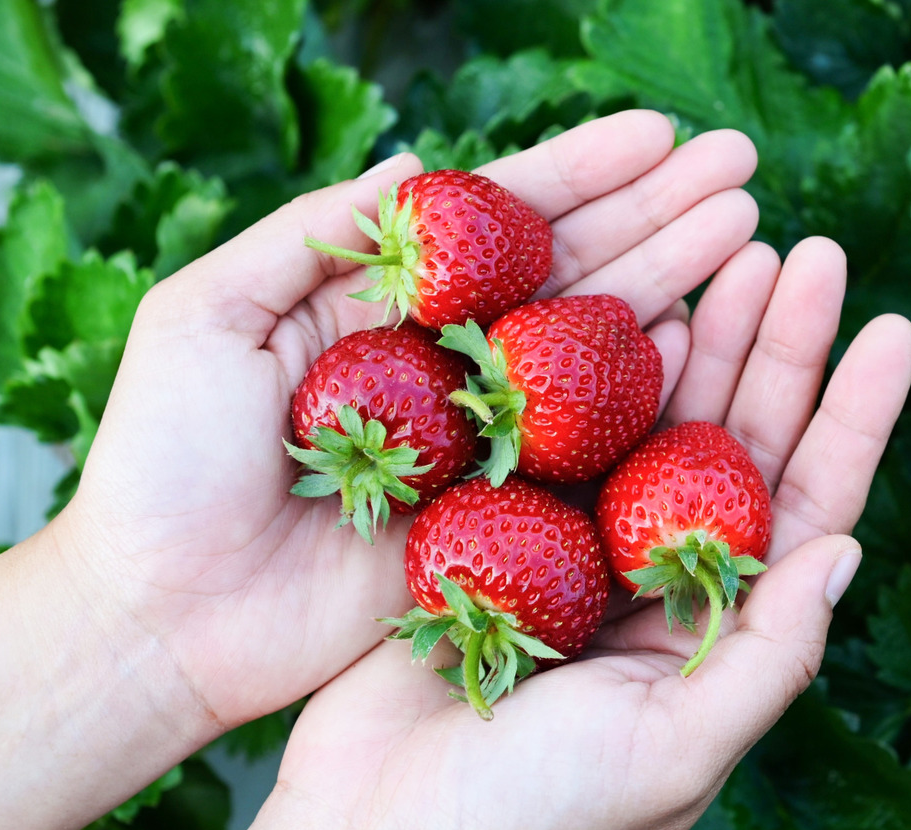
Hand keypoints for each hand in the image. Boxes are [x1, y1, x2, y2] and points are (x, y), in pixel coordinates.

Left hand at [60, 110, 764, 729]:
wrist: (165, 615)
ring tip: (746, 230)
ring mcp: (484, 437)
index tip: (662, 134)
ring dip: (675, 282)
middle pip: (573, 268)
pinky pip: (590, 446)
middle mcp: (452, 359)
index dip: (583, 172)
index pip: (500, 219)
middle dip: (659, 212)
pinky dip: (648, 391)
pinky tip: (706, 337)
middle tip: (742, 167)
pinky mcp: (502, 512)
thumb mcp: (202, 318)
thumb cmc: (163, 462)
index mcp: (387, 301)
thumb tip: (410, 159)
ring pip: (596, 345)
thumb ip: (303, 237)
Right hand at [207, 239, 910, 829]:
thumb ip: (766, 654)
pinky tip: (632, 302)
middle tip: (814, 253)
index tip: (894, 328)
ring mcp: (581, 548)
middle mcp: (661, 579)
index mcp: (718, 632)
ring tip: (738, 250)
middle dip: (780, 348)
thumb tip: (849, 548)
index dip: (852, 418)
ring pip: (657, 421)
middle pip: (739, 442)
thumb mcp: (673, 752)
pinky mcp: (501, 529)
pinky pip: (560, 429)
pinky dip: (594, 366)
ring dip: (701, 337)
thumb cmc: (530, 824)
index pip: (806, 508)